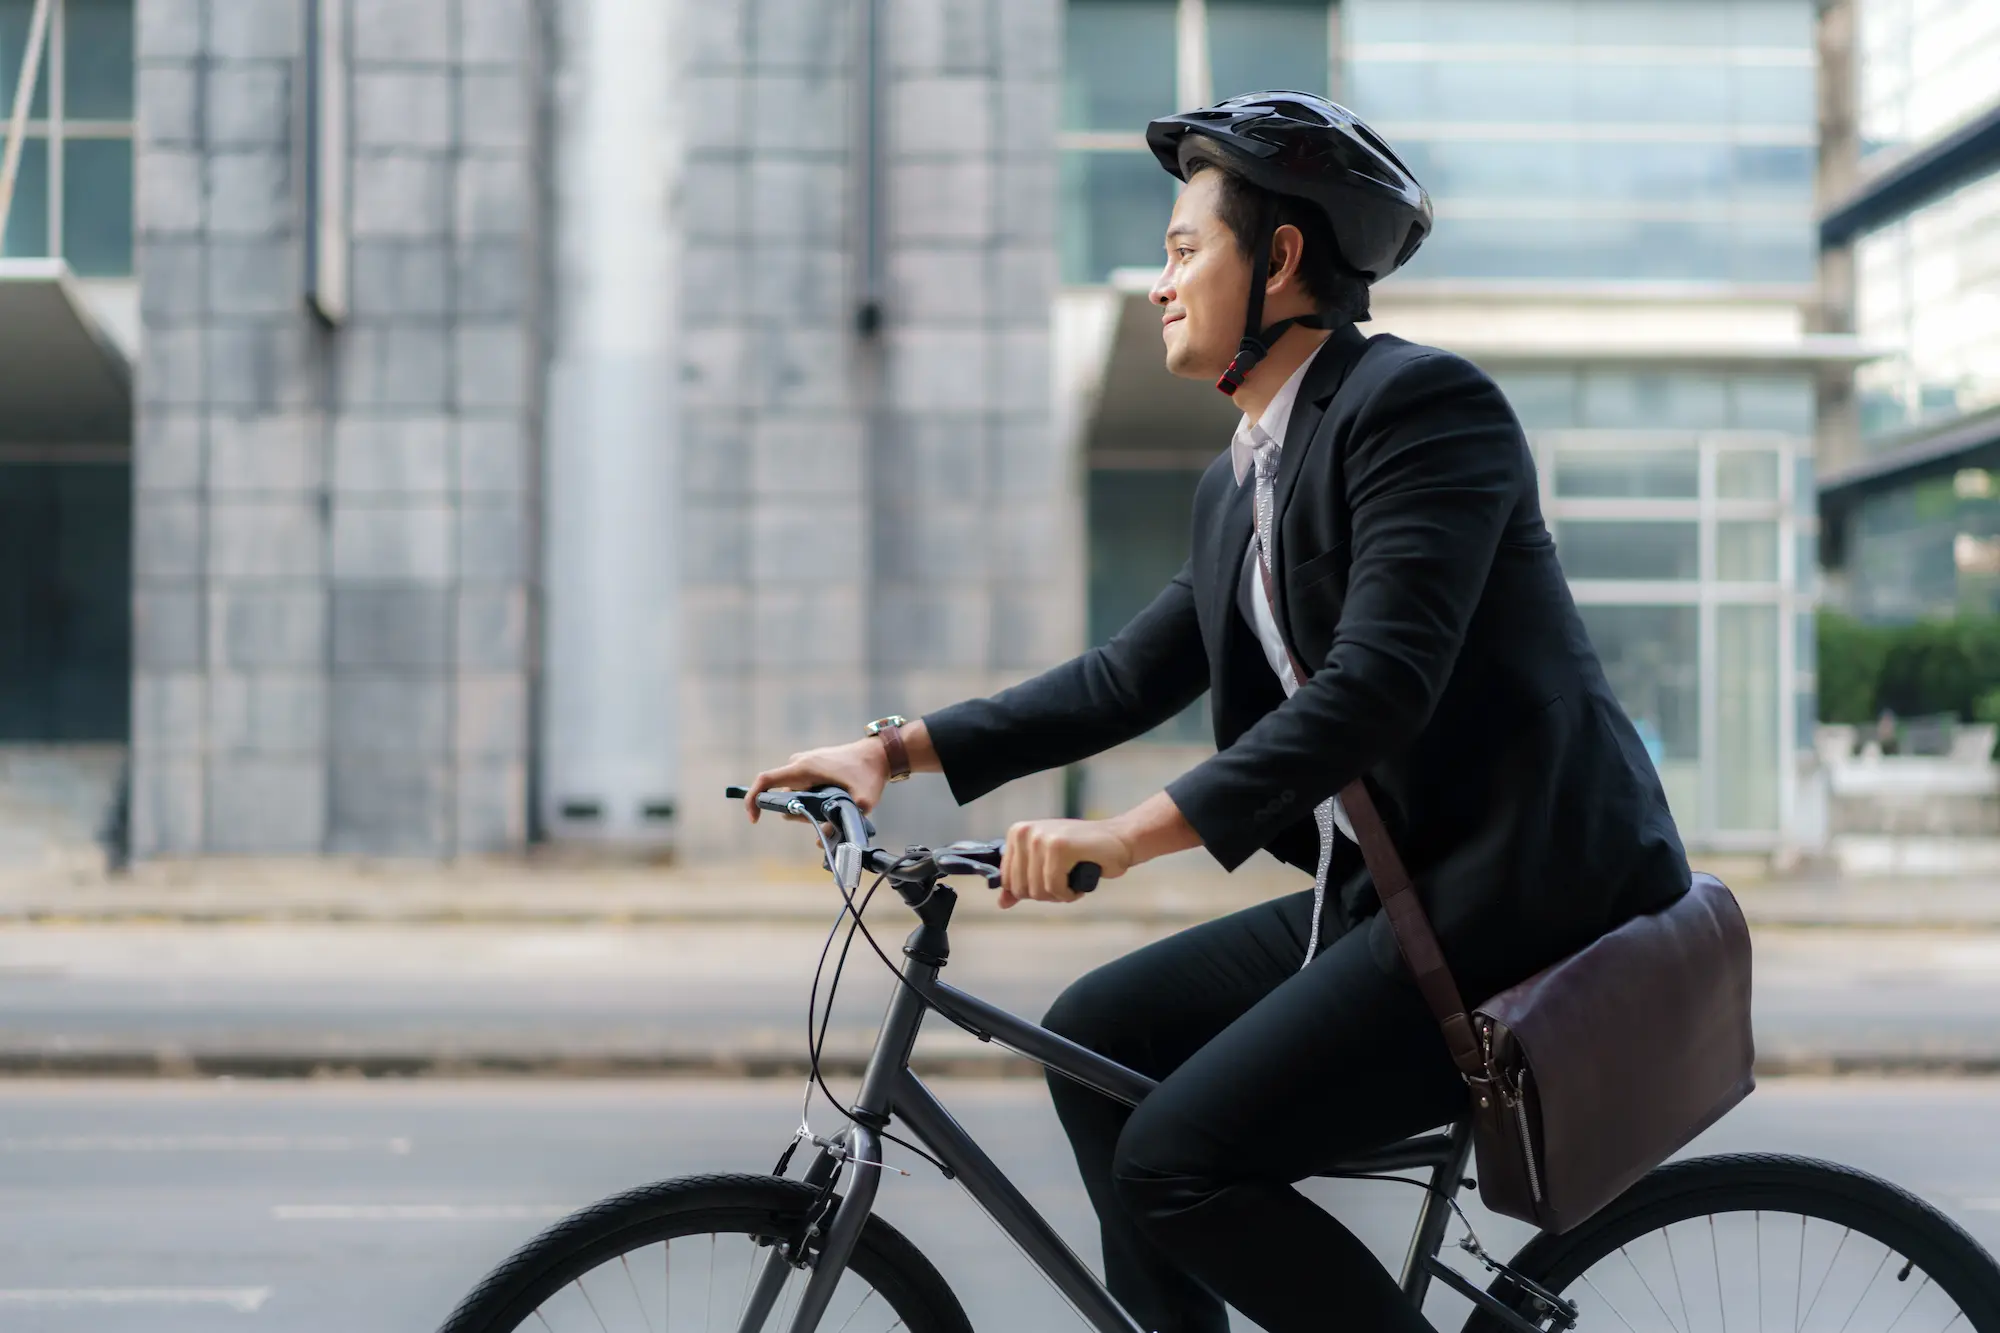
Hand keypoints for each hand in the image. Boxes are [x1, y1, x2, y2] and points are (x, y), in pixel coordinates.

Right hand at [743, 740, 890, 822]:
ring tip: (834, 807)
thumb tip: (821, 841)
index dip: (753, 799)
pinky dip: (812, 799)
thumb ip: (840, 823)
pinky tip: (832, 801)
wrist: (879, 754)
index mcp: (803, 768)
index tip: (755, 819)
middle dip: (797, 812)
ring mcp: (805, 763)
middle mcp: (799, 763)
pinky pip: (803, 787)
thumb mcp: (860, 803)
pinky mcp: (812, 766)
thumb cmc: (868, 774)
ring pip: (795, 793)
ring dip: (807, 806)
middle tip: (822, 818)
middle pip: (783, 795)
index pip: (765, 780)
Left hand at [998, 819, 1133, 908]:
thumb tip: (1002, 903)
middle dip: (1045, 894)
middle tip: (1064, 881)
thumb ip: (1023, 881)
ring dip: (1059, 895)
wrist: (1119, 841)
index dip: (1031, 890)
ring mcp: (1041, 838)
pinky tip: (1079, 883)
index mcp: (1017, 833)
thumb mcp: (1046, 865)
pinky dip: (1069, 894)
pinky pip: (1055, 888)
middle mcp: (1024, 832)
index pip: (1007, 881)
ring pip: (1037, 891)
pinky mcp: (1059, 846)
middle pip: (1021, 889)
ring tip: (1072, 878)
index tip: (1050, 879)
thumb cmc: (1083, 853)